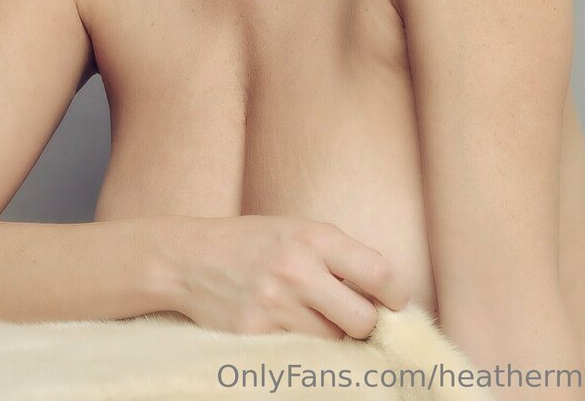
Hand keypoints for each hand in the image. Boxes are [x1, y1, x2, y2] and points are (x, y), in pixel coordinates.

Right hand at [167, 214, 409, 339]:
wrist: (189, 258)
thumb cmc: (251, 243)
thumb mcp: (296, 231)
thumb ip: (337, 256)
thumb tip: (384, 296)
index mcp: (312, 237)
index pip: (379, 273)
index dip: (395, 296)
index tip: (391, 303)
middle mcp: (296, 268)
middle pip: (363, 321)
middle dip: (363, 325)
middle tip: (351, 318)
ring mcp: (274, 304)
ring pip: (333, 343)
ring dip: (330, 337)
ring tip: (310, 318)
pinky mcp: (255, 334)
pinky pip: (300, 353)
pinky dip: (301, 347)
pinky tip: (286, 327)